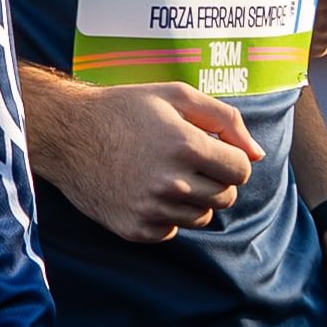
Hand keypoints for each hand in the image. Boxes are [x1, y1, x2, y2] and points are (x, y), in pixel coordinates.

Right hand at [28, 77, 259, 240]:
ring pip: (202, 217)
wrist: (67, 134)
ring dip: (194, 199)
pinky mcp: (135, 230)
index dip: (231, 158)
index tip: (212, 149)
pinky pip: (173, 230)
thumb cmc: (126, 109)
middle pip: (226, 197)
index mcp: (186, 147)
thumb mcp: (176, 96)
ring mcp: (152, 210)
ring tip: (166, 174)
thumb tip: (259, 154)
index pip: (241, 170)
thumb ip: (226, 120)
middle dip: (216, 179)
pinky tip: (147, 190)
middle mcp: (172, 184)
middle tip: (189, 162)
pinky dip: (168, 215)